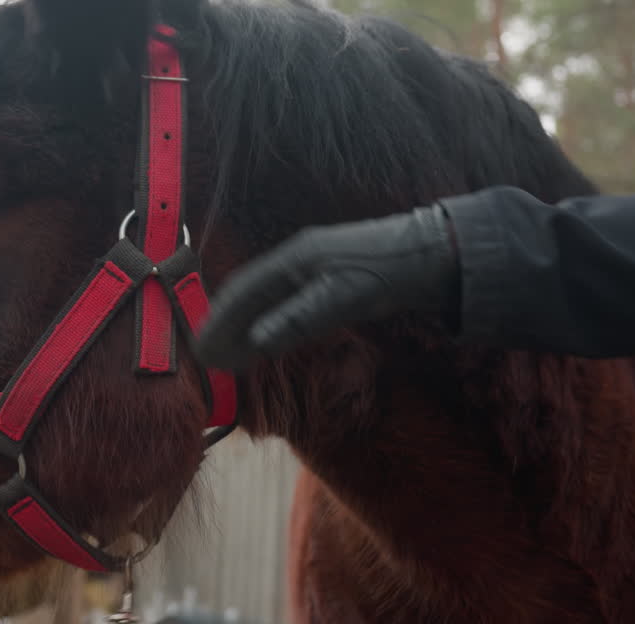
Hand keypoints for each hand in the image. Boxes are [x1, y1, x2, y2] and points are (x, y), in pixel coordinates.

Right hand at [196, 205, 459, 369]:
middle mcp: (294, 259)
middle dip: (224, 327)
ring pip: (265, 300)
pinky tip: (265, 342)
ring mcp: (310, 268)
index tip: (203, 348)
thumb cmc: (387, 272)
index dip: (219, 321)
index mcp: (292, 258)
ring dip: (244, 328)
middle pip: (248, 295)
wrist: (432, 253)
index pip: (242, 292)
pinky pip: (284, 303)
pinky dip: (267, 324)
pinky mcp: (326, 279)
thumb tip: (254, 342)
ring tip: (229, 358)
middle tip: (207, 359)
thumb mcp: (342, 298)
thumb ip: (297, 319)